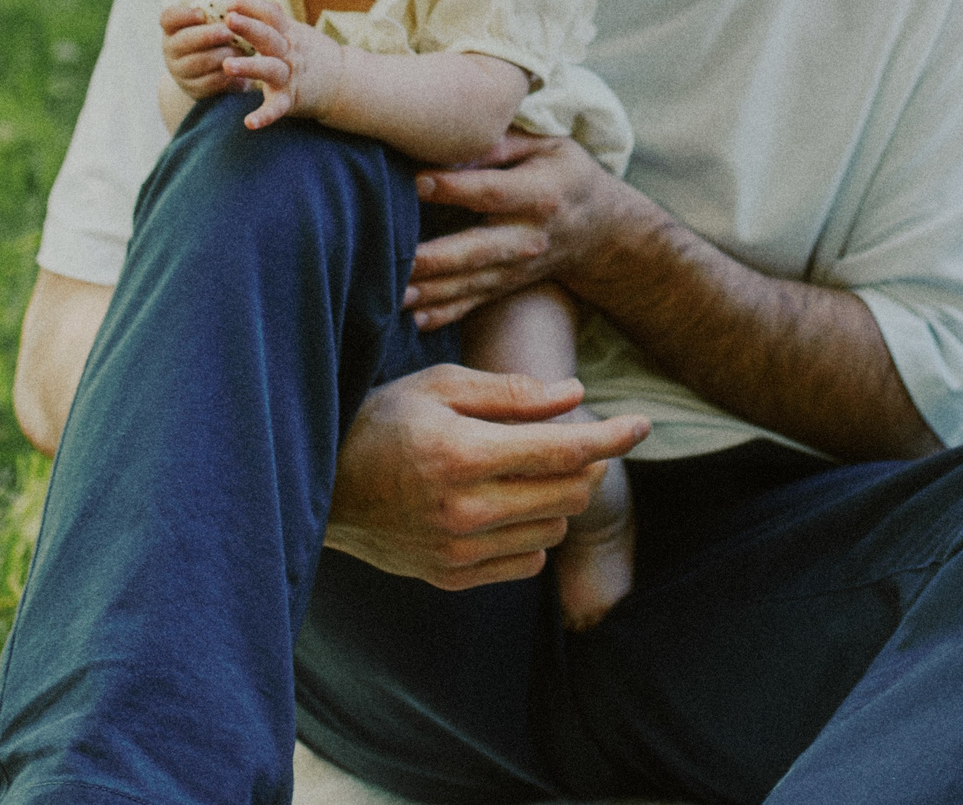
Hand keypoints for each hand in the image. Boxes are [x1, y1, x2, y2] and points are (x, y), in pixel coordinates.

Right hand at [160, 1, 250, 103]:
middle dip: (207, 36)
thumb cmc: (215, 39)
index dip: (183, 15)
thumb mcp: (211, 24)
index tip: (202, 14)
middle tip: (228, 33)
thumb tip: (236, 10)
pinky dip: (226, 73)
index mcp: (173, 28)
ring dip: (221, 55)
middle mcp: (171, 49)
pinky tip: (239, 67)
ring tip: (240, 51)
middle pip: (183, 41)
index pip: (168, 18)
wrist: (212, 72)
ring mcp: (180, 71)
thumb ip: (217, 16)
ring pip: (198, 62)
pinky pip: (210, 81)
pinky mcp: (194, 89)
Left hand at [219, 1, 342, 129]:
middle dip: (249, 27)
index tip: (229, 4)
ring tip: (227, 65)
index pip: (271, 15)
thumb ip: (273, 20)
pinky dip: (264, 116)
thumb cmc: (311, 54)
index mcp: (288, 35)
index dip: (251, 7)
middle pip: (269, 37)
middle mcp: (289, 53)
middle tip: (229, 20)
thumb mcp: (296, 31)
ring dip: (249, 67)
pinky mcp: (290, 99)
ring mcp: (289, 76)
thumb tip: (242, 3)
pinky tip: (249, 123)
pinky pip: (277, 108)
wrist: (343, 82)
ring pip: (269, 69)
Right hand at [326, 363, 650, 589]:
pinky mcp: (452, 576)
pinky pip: (527, 560)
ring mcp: (458, 551)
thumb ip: (512, 394)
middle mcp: (465, 511)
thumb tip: (575, 396)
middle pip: (570, 493)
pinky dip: (533, 531)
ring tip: (527, 469)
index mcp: (463, 455)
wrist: (320, 488)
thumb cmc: (382, 421)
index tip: (642, 423)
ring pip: (554, 527)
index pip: (564, 451)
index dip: (613, 436)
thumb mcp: (440, 386)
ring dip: (559, 496)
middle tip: (572, 439)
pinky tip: (507, 505)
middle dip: (587, 462)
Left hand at [406, 132, 665, 329]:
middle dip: (438, 257)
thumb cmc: (564, 174)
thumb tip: (452, 138)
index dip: (455, 187)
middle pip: (479, 249)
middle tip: (399, 258)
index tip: (416, 181)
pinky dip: (446, 315)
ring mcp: (518, 268)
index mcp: (540, 194)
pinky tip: (416, 320)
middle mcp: (529, 237)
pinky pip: (474, 303)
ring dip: (433, 291)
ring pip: (471, 282)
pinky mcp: (506, 285)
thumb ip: (502, 143)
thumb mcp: (548, 146)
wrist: (600, 229)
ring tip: (396, 294)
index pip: (492, 192)